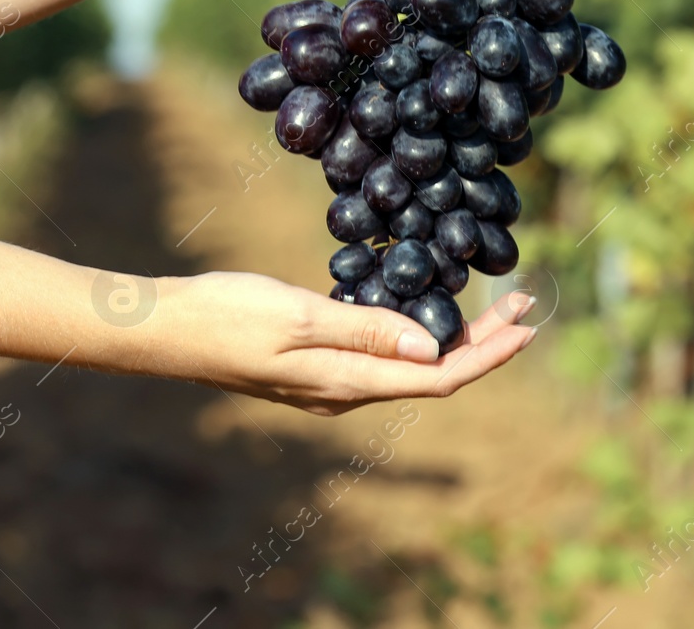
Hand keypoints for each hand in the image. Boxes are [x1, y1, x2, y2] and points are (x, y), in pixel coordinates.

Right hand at [156, 271, 535, 415]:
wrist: (164, 330)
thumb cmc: (227, 315)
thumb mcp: (299, 317)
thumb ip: (366, 331)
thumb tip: (430, 348)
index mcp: (348, 382)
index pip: (439, 377)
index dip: (490, 354)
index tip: (528, 327)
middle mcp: (347, 391)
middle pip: (434, 372)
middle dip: (486, 340)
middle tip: (525, 303)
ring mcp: (331, 383)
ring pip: (412, 365)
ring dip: (457, 337)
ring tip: (494, 307)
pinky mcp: (317, 367)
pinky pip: (384, 356)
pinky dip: (419, 334)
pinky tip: (427, 311)